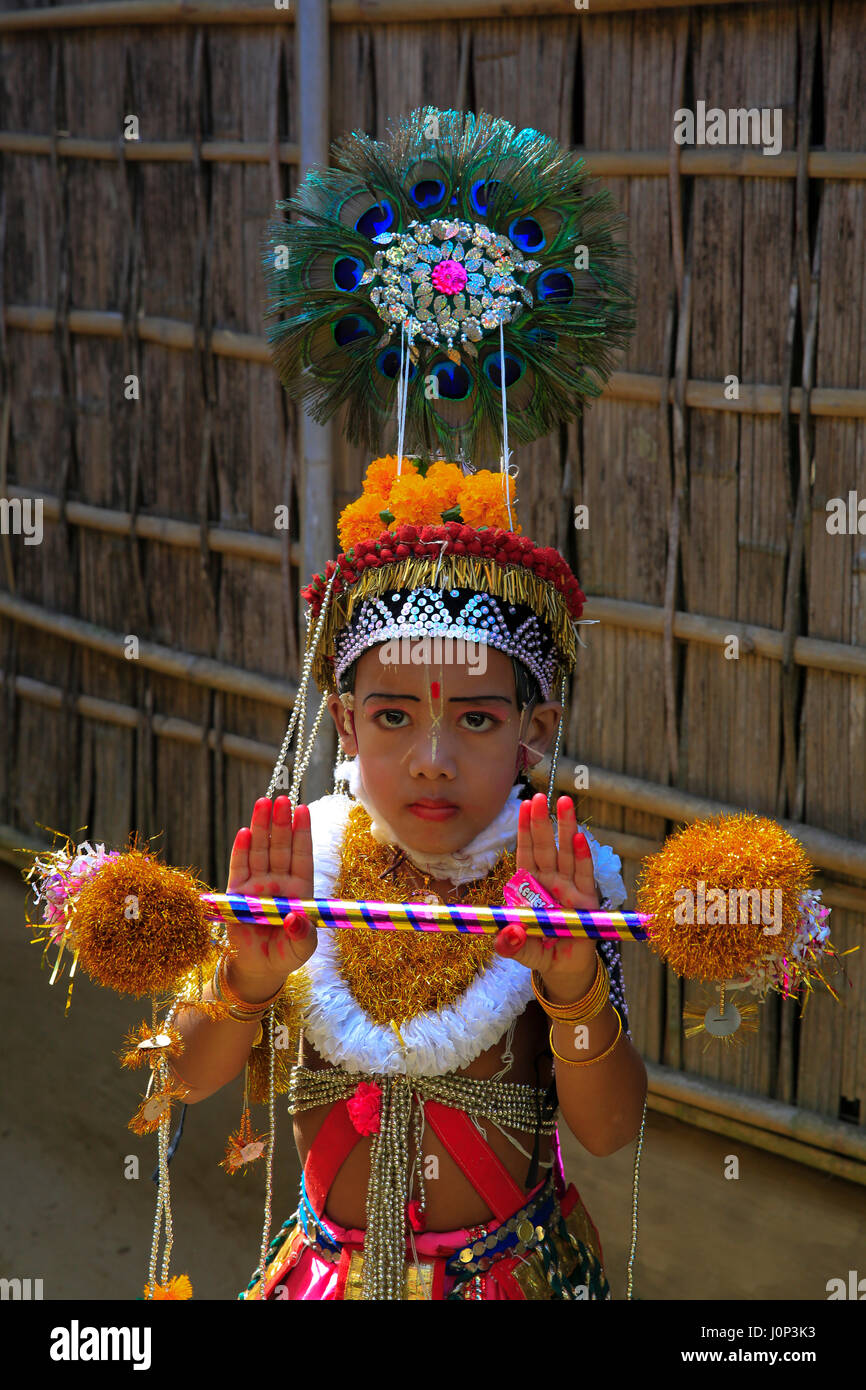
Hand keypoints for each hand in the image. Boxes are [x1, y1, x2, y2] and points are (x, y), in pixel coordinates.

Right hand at [224, 796, 316, 989]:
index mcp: (299, 889)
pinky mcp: (236, 895)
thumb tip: (297, 918)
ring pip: (260, 851)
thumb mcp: (302, 946)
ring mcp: (257, 886)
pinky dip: (241, 850)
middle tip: (282, 798)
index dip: (302, 833)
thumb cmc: (286, 954)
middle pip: (280, 847)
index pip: (302, 855)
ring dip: (262, 827)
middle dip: (281, 822)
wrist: (259, 969)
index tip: (304, 809)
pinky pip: (239, 868)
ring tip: (263, 803)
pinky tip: (245, 832)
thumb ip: (302, 933)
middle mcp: (278, 882)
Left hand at [494, 794, 599, 999]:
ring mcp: (569, 888)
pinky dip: (583, 855)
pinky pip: (584, 874)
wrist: (564, 969)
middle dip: (542, 821)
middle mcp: (549, 881)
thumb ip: (510, 943)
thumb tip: (508, 933)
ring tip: (565, 802)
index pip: (525, 853)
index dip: (524, 830)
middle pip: (545, 847)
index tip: (523, 806)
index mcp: (530, 886)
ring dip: (565, 828)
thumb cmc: (538, 951)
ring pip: (566, 853)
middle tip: (540, 796)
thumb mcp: (519, 949)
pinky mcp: (587, 901)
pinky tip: (580, 836)